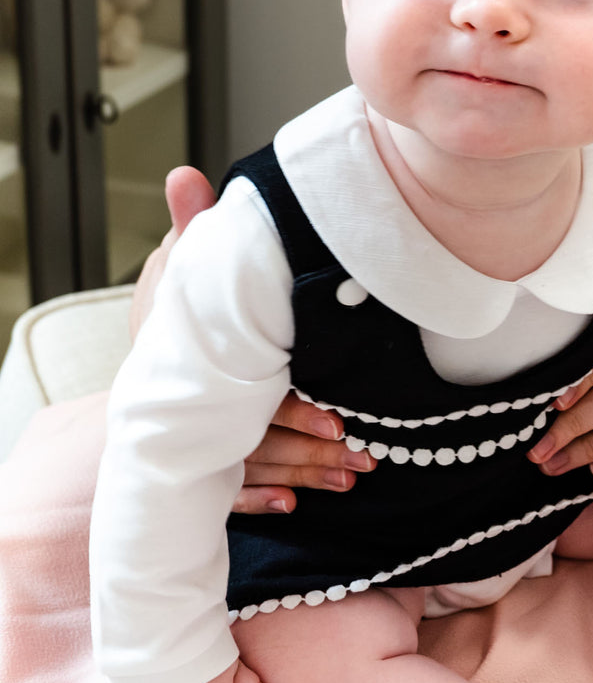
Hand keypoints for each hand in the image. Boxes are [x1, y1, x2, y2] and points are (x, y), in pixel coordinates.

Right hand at [130, 166, 375, 516]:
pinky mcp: (206, 456)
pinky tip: (290, 508)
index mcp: (214, 362)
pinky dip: (259, 500)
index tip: (340, 422)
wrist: (139, 362)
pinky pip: (229, 489)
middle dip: (313, 449)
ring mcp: (207, 435)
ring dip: (303, 473)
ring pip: (258, 462)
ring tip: (351, 476)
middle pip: (265, 435)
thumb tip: (186, 174)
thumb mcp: (175, 271)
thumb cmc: (168, 316)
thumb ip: (189, 228)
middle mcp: (211, 404)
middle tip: (362, 457)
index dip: (298, 410)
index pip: (259, 390)